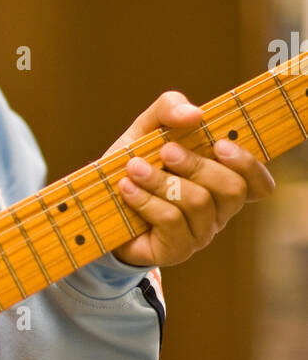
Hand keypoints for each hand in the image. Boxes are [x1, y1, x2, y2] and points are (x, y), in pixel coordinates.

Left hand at [103, 90, 274, 267]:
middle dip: (198, 165)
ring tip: (133, 168)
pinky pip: (171, 221)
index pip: (259, 183)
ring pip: (198, 203)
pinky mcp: (176, 250)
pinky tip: (127, 188)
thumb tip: (195, 114)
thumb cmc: (134, 163)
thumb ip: (170, 109)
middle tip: (166, 151)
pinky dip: (146, 200)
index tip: (220, 144)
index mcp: (222, 182)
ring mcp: (199, 233)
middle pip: (232, 189)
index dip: (249, 164)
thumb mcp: (148, 129)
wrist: (100, 205)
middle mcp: (218, 211)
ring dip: (162, 181)